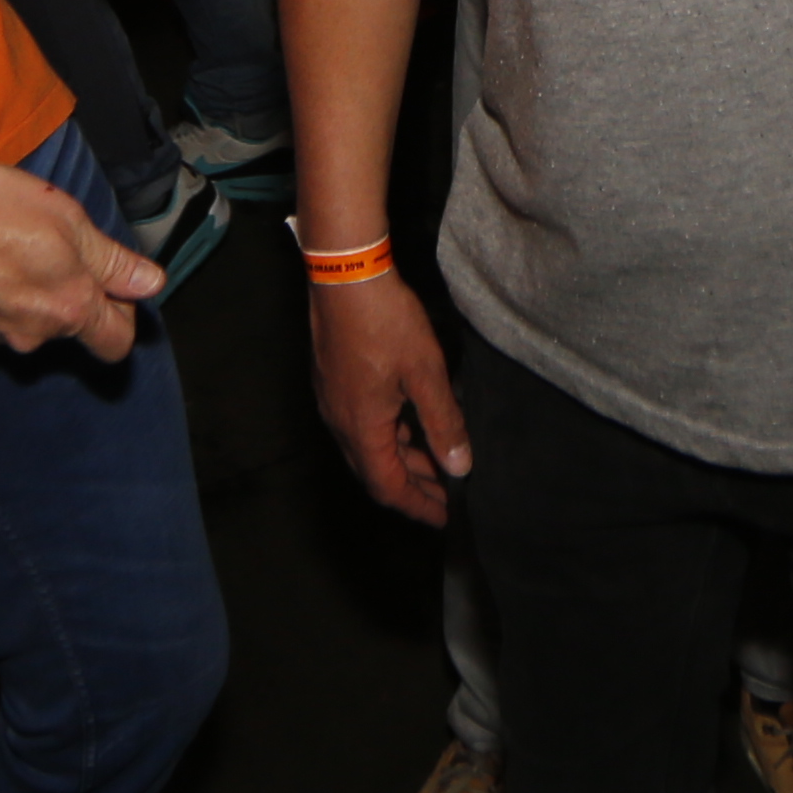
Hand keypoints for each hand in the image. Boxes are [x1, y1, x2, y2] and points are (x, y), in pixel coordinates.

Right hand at [0, 160, 160, 362]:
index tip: (115, 285)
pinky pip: (2, 317)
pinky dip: (5, 296)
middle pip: (75, 329)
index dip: (124, 315)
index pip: (117, 342)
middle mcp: (39, 335)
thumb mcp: (69, 222)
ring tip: (20, 250)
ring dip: (38, 294)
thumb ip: (112, 261)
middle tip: (63, 255)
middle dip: (78, 300)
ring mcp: (0, 335)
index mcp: (72, 310)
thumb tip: (151, 284)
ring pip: (37, 322)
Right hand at [309, 267, 468, 525]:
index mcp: (362, 428)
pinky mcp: (333, 381)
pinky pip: (361, 425)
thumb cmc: (385, 321)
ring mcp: (333, 401)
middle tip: (446, 494)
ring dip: (401, 459)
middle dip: (412, 486)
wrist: (345, 275)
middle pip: (375, 472)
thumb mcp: (426, 374)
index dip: (417, 505)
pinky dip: (389, 436)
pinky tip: (411, 422)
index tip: (443, 518)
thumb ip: (443, 423)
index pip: (388, 487)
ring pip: (367, 448)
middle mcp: (340, 422)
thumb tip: (459, 467)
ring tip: (435, 460)